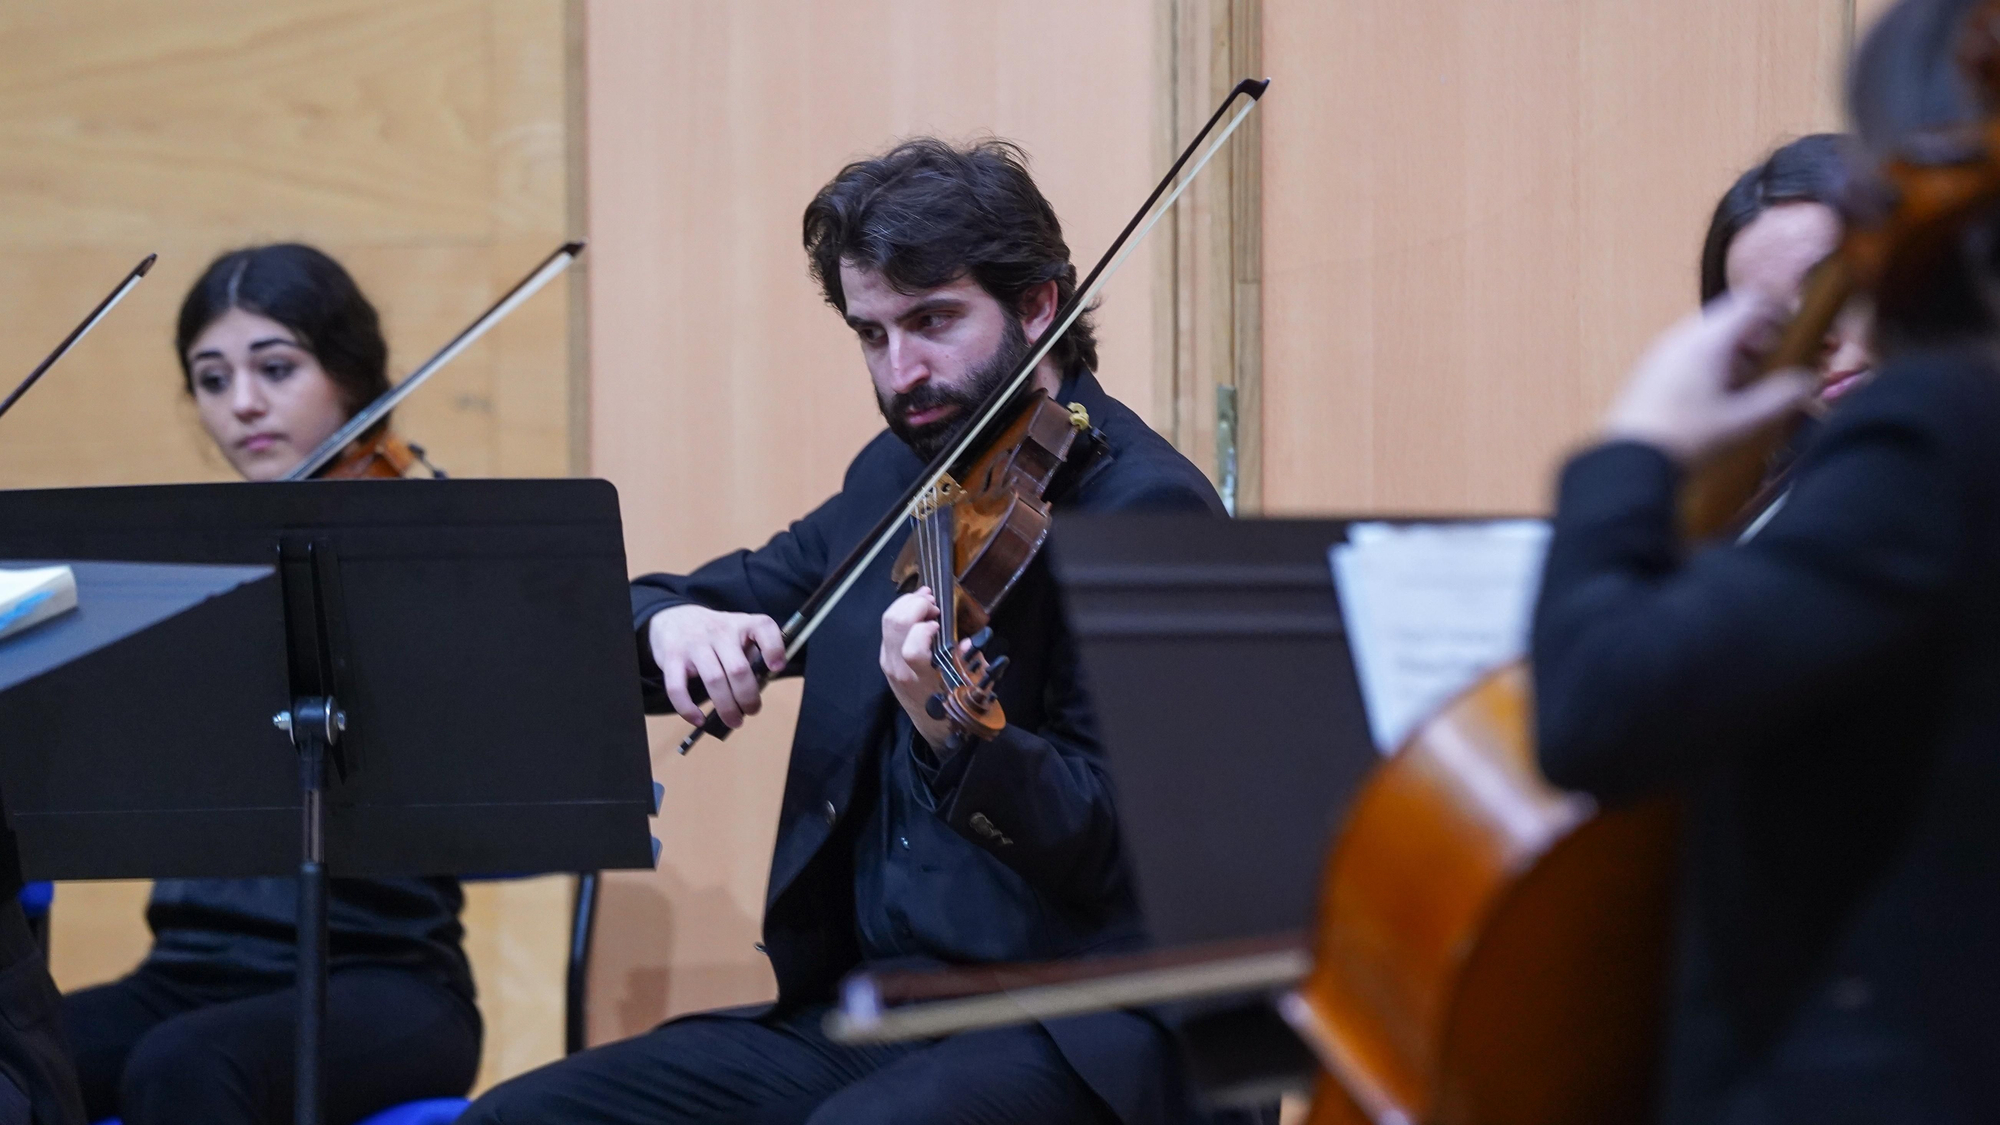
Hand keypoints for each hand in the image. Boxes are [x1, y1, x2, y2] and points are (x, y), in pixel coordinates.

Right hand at [647, 604, 783, 728]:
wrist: (673, 618)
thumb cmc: (714, 634)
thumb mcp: (737, 633)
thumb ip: (751, 654)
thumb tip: (757, 687)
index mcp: (742, 624)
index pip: (763, 627)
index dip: (774, 648)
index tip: (776, 668)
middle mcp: (719, 631)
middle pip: (738, 669)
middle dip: (748, 697)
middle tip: (752, 711)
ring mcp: (694, 644)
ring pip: (714, 680)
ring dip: (726, 707)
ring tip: (734, 721)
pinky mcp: (672, 658)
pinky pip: (677, 688)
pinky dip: (688, 708)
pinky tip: (699, 719)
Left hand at [880, 588, 959, 751]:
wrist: (933, 725)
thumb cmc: (954, 705)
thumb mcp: (971, 687)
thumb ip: (969, 662)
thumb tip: (968, 642)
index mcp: (921, 679)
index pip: (912, 650)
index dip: (924, 629)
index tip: (940, 623)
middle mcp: (899, 669)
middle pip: (895, 625)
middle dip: (915, 604)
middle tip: (933, 602)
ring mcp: (888, 662)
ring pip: (887, 621)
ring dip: (906, 603)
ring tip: (926, 599)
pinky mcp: (885, 658)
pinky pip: (887, 627)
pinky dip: (901, 611)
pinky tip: (916, 609)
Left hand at [1603, 291, 1817, 464]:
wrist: (1628, 460)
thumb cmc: (1687, 438)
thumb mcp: (1742, 421)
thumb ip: (1781, 398)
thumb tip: (1807, 381)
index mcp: (1707, 340)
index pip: (1751, 302)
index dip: (1779, 312)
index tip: (1796, 335)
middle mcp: (1681, 337)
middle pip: (1730, 320)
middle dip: (1759, 340)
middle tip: (1775, 369)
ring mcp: (1661, 353)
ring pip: (1709, 338)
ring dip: (1735, 355)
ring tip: (1747, 388)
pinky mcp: (1649, 371)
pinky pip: (1688, 354)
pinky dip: (1710, 365)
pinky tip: (1716, 399)